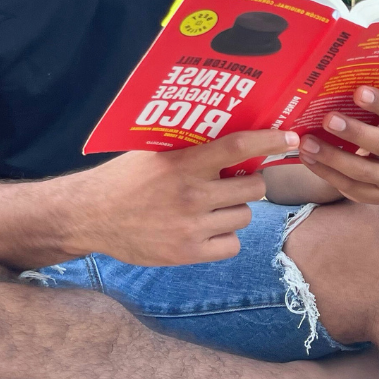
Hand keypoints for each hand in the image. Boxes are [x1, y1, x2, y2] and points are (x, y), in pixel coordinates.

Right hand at [67, 130, 297, 266]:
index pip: (238, 147)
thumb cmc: (124, 178)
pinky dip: (224, 237)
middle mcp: (191, 195)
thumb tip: (231, 125)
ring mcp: (191, 227)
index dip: (270, 140)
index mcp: (182, 163)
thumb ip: (188, 143)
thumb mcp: (152, 150)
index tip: (291, 137)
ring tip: (211, 205)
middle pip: (253, 187)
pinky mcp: (187, 253)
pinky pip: (232, 244)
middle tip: (232, 181)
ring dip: (234, 209)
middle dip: (248, 182)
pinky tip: (205, 228)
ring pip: (244, 216)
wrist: (88, 216)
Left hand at [297, 86, 378, 204]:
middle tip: (328, 119)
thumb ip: (362, 103)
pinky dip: (326, 173)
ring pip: (362, 170)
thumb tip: (331, 83)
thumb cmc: (372, 127)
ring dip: (332, 156)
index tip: (357, 92)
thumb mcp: (375, 115)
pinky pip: (351, 187)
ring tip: (306, 143)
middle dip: (354, 132)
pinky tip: (308, 159)